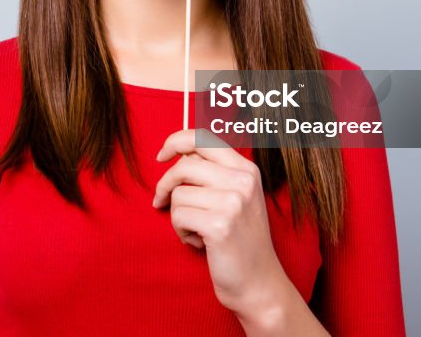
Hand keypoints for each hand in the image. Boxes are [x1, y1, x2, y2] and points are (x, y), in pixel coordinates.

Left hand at [152, 128, 284, 317]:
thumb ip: (212, 173)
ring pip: (178, 194)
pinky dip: (180, 231)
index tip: (162, 156)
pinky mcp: (219, 225)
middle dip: (166, 184)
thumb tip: (177, 153)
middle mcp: (243, 181)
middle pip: (185, 165)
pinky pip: (178, 216)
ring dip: (178, 215)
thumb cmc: (240, 239)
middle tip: (161, 200)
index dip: (175, 141)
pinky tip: (198, 241)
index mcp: (246, 169)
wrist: (258, 282)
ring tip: (195, 230)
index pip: (203, 137)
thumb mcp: (235, 197)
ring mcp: (233, 202)